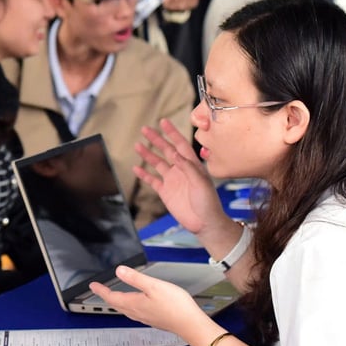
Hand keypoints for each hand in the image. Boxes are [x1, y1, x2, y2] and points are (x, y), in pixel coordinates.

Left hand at [89, 265, 208, 332]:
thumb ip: (135, 278)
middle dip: (107, 296)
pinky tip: (135, 303)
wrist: (190, 323)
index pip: (111, 297)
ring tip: (114, 295)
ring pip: (125, 309)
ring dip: (117, 301)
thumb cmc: (175, 306)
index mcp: (134, 303)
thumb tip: (119, 270)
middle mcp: (137, 312)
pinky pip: (135, 312)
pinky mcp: (153, 319)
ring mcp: (145, 317)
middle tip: (100, 289)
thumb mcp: (154, 286)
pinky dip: (129, 305)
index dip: (101, 290)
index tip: (93, 285)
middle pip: (116, 304)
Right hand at [134, 119, 224, 234]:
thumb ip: (187, 167)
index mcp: (192, 165)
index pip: (180, 144)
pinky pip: (152, 180)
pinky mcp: (165, 192)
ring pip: (157, 163)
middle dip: (156, 139)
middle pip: (166, 150)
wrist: (205, 224)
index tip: (163, 122)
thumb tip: (175, 153)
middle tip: (145, 129)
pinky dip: (144, 174)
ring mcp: (172, 180)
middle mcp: (181, 170)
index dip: (172, 132)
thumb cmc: (209, 203)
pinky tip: (136, 168)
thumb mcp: (201, 183)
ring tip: (137, 145)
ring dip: (147, 154)